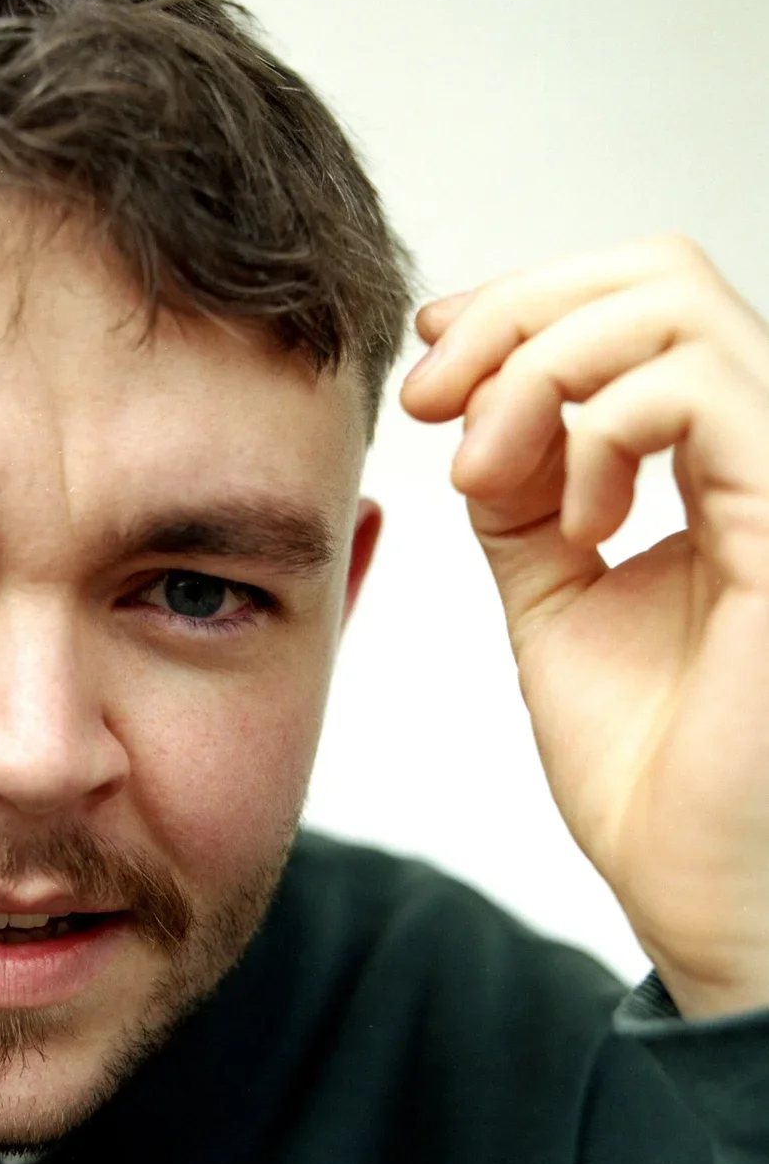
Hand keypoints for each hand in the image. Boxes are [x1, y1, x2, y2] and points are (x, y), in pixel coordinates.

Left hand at [400, 236, 768, 1018]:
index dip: (521, 307)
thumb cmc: (650, 769)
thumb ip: (527, 494)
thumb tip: (480, 405)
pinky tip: (571, 521)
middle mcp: (768, 455)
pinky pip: (698, 391)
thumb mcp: (555, 596)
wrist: (697, 889)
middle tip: (434, 394)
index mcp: (722, 465)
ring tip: (492, 475)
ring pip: (673, 307)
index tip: (428, 365)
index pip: (641, 306)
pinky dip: (595, 428)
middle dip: (516, 315)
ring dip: (540, 372)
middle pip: (657, 273)